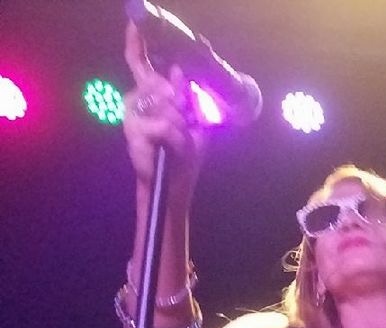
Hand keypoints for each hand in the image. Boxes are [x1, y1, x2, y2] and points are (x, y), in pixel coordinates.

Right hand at [122, 22, 204, 193]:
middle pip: (157, 83)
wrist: (175, 184)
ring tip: (180, 139)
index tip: (134, 25)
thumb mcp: (194, 122)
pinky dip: (176, 137)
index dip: (136, 45)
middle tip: (185, 124)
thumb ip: (185, 97)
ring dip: (180, 124)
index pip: (140, 66)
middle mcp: (137, 103)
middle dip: (179, 104)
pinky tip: (175, 146)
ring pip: (164, 105)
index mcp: (151, 98)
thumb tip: (176, 70)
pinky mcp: (134, 134)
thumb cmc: (183, 154)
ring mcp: (132, 118)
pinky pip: (164, 126)